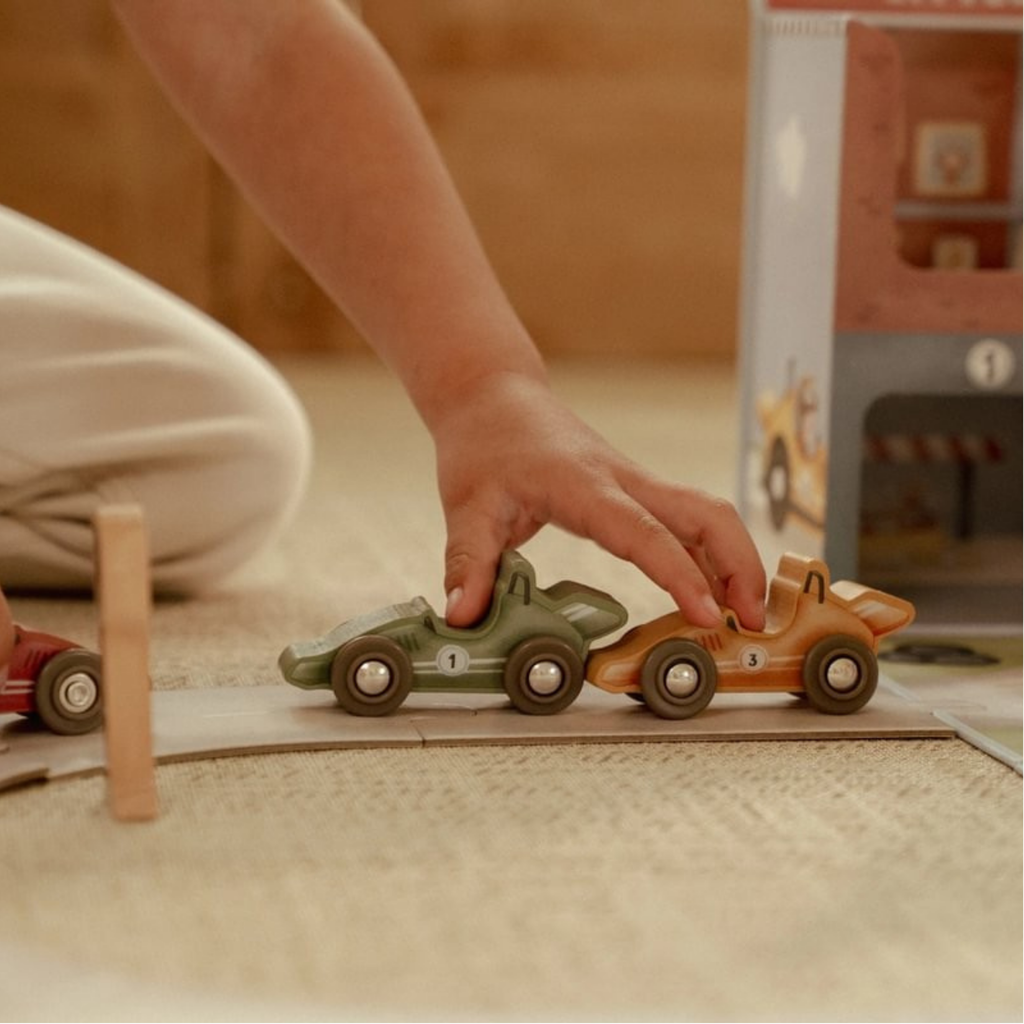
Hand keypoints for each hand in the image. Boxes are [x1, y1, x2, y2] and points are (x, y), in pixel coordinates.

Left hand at [432, 372, 766, 630]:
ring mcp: (635, 485)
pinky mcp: (635, 492)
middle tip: (754, 621)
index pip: (643, 531)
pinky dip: (710, 555)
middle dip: (741, 564)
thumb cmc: (485, 444)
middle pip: (706, 513)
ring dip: (735, 559)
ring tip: (745, 614)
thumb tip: (462, 616)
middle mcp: (623, 481)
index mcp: (584, 485)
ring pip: (707, 514)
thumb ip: (468, 562)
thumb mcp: (466, 505)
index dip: (678, 573)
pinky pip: (687, 522)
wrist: (495, 399)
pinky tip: (712, 589)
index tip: (707, 613)